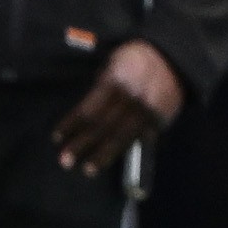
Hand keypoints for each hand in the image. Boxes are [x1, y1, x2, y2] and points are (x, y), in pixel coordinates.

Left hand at [52, 40, 181, 177]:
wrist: (172, 58)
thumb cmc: (132, 61)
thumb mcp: (111, 64)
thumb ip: (99, 87)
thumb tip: (83, 113)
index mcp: (115, 81)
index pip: (89, 108)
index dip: (71, 124)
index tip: (56, 138)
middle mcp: (131, 97)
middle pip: (103, 125)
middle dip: (83, 144)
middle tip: (65, 161)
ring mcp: (147, 110)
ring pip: (122, 136)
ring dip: (103, 154)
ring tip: (88, 169)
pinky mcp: (160, 119)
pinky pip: (140, 138)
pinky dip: (126, 149)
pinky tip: (113, 159)